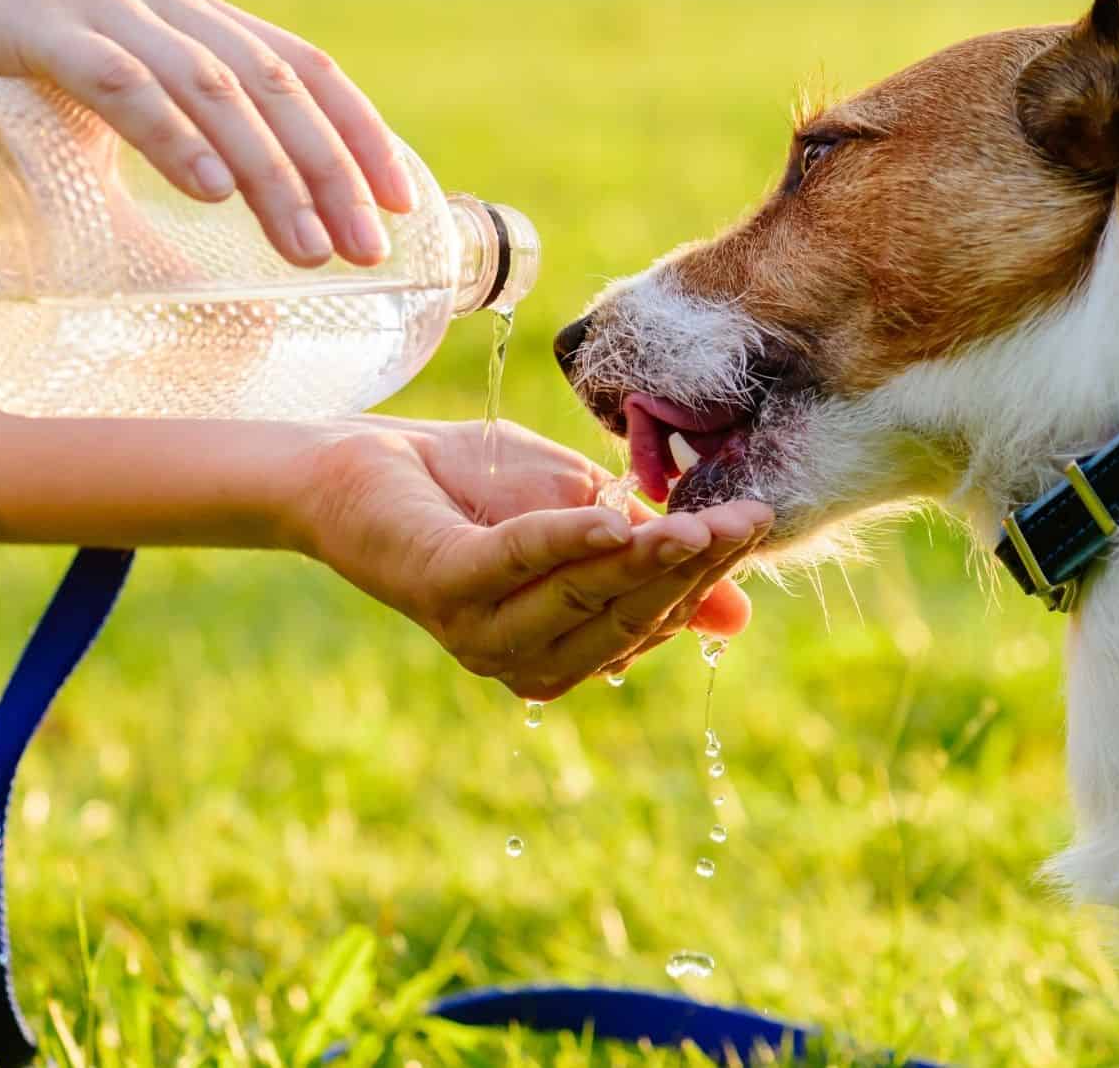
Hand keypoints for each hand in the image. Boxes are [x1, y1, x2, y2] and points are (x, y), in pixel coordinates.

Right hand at [0, 0, 412, 266]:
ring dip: (268, 173)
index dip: (359, 135)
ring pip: (211, 86)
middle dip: (328, 173)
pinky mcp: (28, 24)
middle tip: (362, 250)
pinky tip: (214, 192)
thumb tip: (254, 300)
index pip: (301, 68)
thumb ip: (181, 181)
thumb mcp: (112, 153)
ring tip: (306, 246)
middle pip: (272, 82)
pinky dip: (173, 137)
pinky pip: (119, 80)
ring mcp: (94, 0)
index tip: (399, 208)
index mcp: (187, 15)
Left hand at [295, 417, 771, 700]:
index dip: (706, 574)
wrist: (361, 460)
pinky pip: (519, 564)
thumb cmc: (473, 484)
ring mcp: (480, 629)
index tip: (756, 522)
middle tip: (745, 518)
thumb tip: (738, 615)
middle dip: (692, 568)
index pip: (653, 619)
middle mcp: (522, 658)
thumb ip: (648, 555)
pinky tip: (614, 522)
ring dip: (645, 559)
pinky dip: (568, 541)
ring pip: (584, 597)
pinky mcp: (444, 585)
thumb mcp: (583, 515)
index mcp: (560, 648)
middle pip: (628, 615)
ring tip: (698, 525)